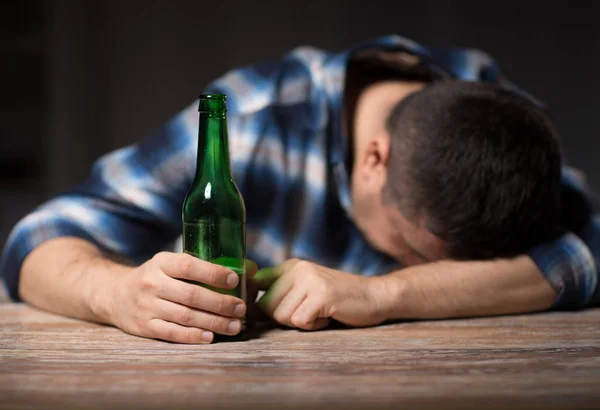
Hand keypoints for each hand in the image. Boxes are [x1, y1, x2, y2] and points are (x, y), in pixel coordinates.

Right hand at [107, 252, 256, 343]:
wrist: (114, 295)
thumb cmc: (156, 277)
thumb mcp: (172, 264)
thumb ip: (206, 266)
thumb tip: (249, 268)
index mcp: (161, 262)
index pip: (188, 266)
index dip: (212, 273)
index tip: (235, 280)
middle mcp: (152, 283)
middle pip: (191, 295)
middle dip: (220, 303)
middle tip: (241, 308)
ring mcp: (147, 307)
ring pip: (185, 316)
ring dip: (213, 322)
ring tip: (235, 326)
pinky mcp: (144, 327)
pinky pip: (172, 333)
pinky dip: (193, 336)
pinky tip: (211, 337)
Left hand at [253, 259, 385, 329]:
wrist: (375, 296)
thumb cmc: (338, 299)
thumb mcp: (306, 288)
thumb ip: (281, 292)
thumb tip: (248, 309)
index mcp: (290, 266)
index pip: (255, 281)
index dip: (252, 302)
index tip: (255, 315)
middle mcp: (297, 269)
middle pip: (266, 305)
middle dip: (282, 317)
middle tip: (306, 313)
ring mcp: (310, 280)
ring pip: (281, 315)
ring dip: (300, 322)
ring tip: (319, 313)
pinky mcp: (321, 295)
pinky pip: (299, 321)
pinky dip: (312, 326)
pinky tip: (326, 317)